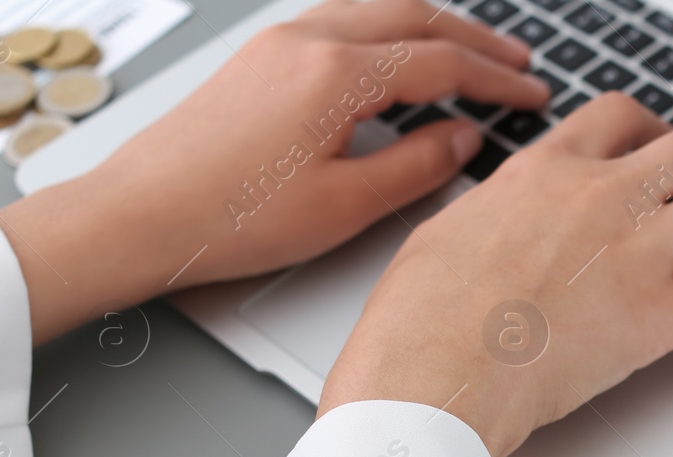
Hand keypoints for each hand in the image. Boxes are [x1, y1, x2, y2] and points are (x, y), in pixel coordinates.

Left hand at [0, 0, 545, 343]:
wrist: (141, 216)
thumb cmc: (230, 219)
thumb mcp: (345, 207)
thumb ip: (416, 166)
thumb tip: (461, 138)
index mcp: (334, 73)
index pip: (440, 62)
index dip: (497, 80)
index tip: (532, 94)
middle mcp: (306, 40)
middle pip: (413, 17)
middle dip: (474, 40)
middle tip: (519, 61)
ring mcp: (278, 43)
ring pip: (375, 10)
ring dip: (430, 27)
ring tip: (468, 52)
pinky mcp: (259, 59)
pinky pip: (340, 20)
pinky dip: (387, 30)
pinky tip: (397, 55)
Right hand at [317, 94, 672, 456]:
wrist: (431, 376)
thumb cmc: (422, 320)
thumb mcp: (449, 231)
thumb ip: (497, 212)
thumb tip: (503, 215)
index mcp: (547, 171)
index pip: (622, 117)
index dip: (663, 126)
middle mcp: (601, 197)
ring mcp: (634, 254)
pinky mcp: (655, 318)